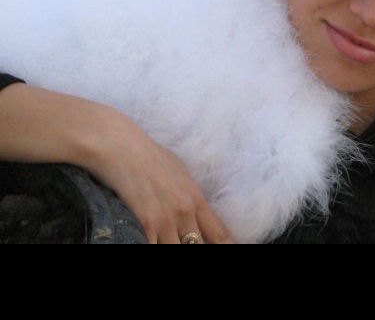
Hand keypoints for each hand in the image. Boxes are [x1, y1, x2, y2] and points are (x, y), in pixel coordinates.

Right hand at [86, 115, 235, 243]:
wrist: (121, 146)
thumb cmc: (148, 156)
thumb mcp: (179, 173)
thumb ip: (189, 196)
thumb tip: (196, 212)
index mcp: (196, 198)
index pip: (218, 233)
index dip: (226, 246)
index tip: (232, 249)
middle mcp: (185, 212)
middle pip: (197, 246)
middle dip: (195, 247)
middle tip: (189, 243)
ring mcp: (165, 220)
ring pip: (176, 249)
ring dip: (173, 247)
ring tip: (168, 240)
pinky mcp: (145, 224)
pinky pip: (153, 247)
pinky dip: (154, 247)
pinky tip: (154, 242)